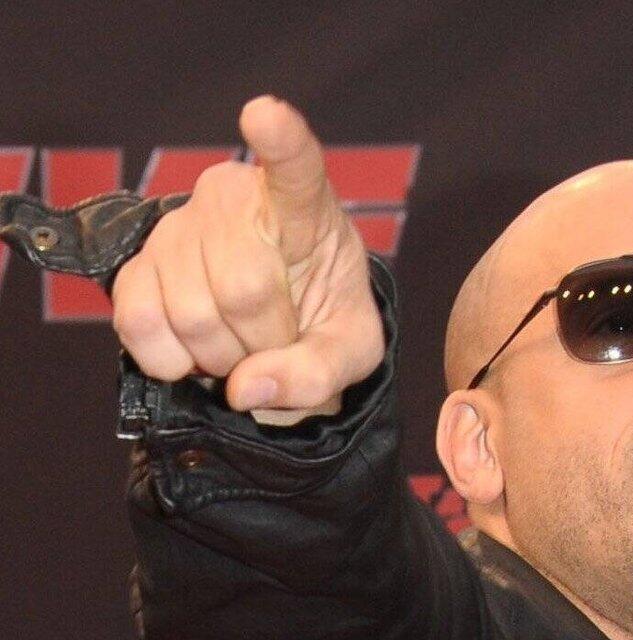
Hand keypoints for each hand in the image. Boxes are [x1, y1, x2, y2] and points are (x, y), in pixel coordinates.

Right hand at [112, 96, 382, 414]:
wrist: (282, 326)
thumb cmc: (325, 318)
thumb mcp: (352, 350)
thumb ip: (319, 373)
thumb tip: (246, 388)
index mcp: (304, 206)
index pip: (295, 166)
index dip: (280, 141)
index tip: (265, 113)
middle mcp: (233, 198)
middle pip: (243, 289)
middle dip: (265, 342)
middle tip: (279, 340)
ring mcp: (178, 226)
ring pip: (192, 314)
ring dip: (222, 357)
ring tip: (243, 341)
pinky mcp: (135, 262)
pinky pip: (139, 323)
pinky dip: (171, 361)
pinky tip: (197, 351)